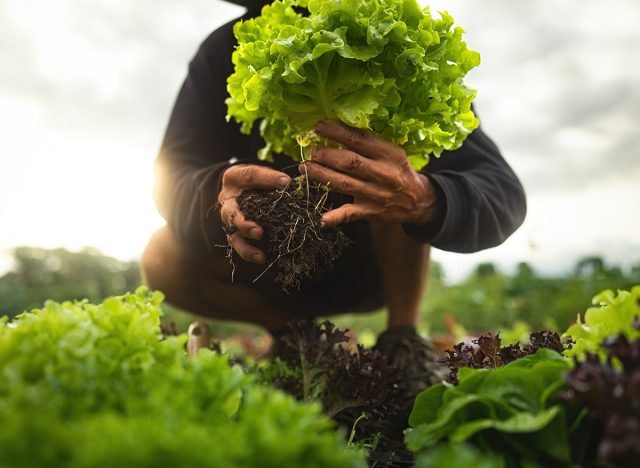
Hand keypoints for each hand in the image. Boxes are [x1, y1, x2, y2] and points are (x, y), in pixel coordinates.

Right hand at [218, 164, 290, 262]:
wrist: (240, 189)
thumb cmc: (253, 181)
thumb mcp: (260, 172)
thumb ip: (271, 177)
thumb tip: (287, 183)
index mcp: (233, 179)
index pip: (249, 176)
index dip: (267, 179)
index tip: (286, 182)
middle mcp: (227, 201)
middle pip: (231, 214)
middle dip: (244, 225)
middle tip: (259, 232)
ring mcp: (229, 220)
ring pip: (233, 236)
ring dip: (246, 247)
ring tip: (260, 255)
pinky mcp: (235, 234)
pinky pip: (239, 246)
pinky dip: (250, 254)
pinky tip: (263, 258)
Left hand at [300, 120, 440, 226]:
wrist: (420, 201)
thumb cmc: (398, 171)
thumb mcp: (392, 152)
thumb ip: (369, 144)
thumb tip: (337, 131)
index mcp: (389, 154)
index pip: (360, 139)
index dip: (337, 132)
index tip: (319, 127)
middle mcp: (383, 173)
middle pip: (349, 162)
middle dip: (326, 155)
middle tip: (311, 151)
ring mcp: (376, 194)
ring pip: (344, 184)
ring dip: (321, 176)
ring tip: (305, 169)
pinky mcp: (371, 212)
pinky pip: (350, 214)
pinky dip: (334, 217)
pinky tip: (320, 218)